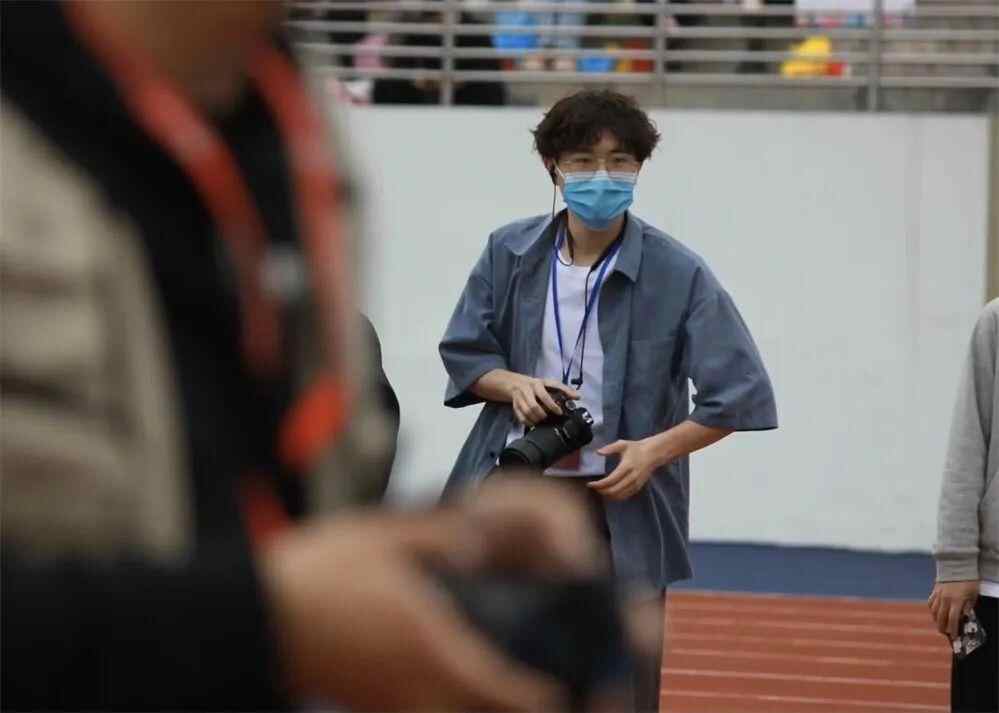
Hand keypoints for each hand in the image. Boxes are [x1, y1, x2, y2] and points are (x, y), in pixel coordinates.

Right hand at [261, 480, 603, 710]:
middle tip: (573, 691)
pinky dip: (461, 705)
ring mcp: (396, 705)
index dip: (552, 697)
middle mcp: (420, 691)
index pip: (508, 693)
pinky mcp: (377, 706)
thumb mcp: (387, 538)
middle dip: (530, 707)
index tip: (585, 687)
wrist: (256, 618)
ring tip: (524, 687)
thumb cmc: (319, 577)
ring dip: (495, 705)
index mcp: (434, 651)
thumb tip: (487, 537)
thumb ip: (444, 537)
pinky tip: (467, 687)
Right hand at [507, 375, 578, 426]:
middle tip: (548, 418)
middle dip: (542, 415)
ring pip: (526, 413)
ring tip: (542, 421)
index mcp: (538, 384)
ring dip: (535, 419)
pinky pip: (520, 417)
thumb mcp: (551, 384)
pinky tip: (534, 423)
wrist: (516, 384)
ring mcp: (519, 398)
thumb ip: (565, 390)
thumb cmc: (538, 385)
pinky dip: (528, 422)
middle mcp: (527, 390)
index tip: (559, 412)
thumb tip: (579, 397)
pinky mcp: (514, 405)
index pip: (544, 396)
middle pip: (534, 406)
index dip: (552, 406)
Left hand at [588, 438, 662, 500]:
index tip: (590, 484)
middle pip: (613, 490)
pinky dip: (615, 497)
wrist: (653, 454)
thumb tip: (598, 452)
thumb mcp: (622, 444)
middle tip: (593, 487)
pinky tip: (609, 493)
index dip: (598, 484)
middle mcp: (631, 477)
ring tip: (599, 490)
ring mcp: (635, 484)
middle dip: (601, 491)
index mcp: (626, 467)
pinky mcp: (638, 487)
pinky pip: (625, 496)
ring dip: (607, 495)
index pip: (610, 480)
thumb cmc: (636, 448)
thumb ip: (609, 448)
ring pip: (619, 496)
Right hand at [928, 580, 978, 638]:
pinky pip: (930, 602)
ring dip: (936, 619)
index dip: (953, 629)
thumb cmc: (969, 581)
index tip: (954, 636)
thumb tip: (964, 617)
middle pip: (941, 617)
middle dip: (942, 627)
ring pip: (934, 611)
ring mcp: (939, 594)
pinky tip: (934, 612)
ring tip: (939, 624)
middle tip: (944, 633)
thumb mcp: (973, 595)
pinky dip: (932, 609)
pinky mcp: (935, 590)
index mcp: (957, 601)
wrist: (958, 566)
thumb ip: (968, 607)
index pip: (953, 619)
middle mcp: (946, 599)